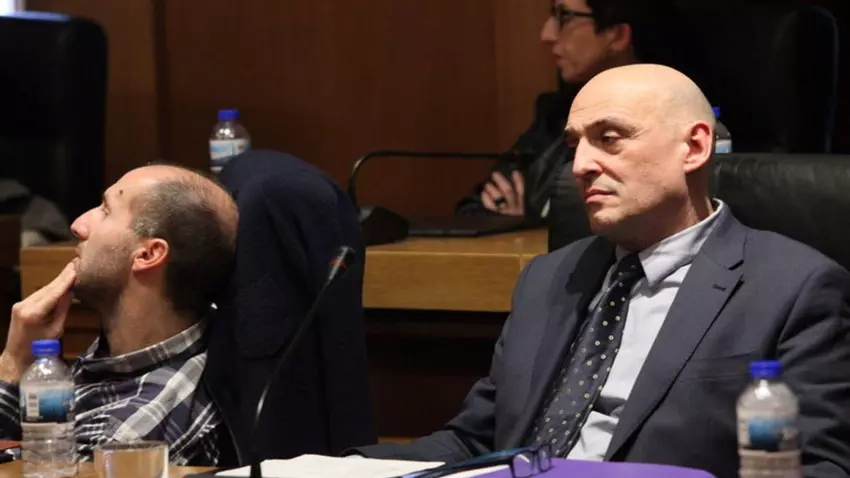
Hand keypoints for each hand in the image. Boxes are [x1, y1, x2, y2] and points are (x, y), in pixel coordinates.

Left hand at [0, 262, 75, 382]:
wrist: (17, 357)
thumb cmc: (40, 349)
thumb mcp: (56, 330)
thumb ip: (62, 310)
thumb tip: (70, 293)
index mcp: (33, 314)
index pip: (53, 293)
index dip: (65, 281)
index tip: (75, 269)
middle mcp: (24, 306)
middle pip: (47, 288)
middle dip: (61, 278)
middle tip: (74, 264)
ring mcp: (20, 305)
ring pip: (42, 290)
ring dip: (56, 282)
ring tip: (70, 271)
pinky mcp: (19, 306)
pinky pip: (38, 295)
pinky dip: (50, 289)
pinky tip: (59, 284)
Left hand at [481, 170, 524, 216]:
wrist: (508, 238)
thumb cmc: (512, 220)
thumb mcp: (518, 209)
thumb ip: (517, 196)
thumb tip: (513, 179)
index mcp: (521, 205)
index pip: (521, 190)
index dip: (518, 180)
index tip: (515, 172)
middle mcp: (513, 208)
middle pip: (508, 191)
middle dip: (501, 181)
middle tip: (495, 174)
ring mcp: (504, 212)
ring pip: (499, 197)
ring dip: (492, 188)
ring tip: (488, 185)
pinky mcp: (495, 217)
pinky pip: (489, 205)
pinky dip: (485, 198)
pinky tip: (484, 193)